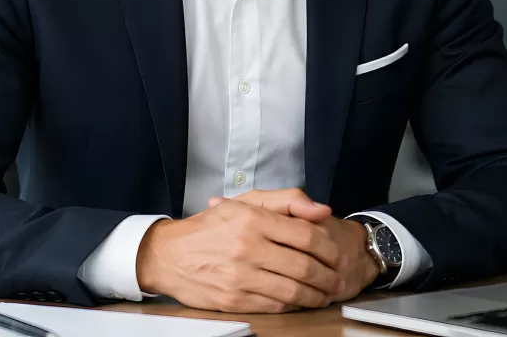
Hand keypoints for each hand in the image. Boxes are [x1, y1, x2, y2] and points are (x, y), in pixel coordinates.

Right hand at [208, 189, 380, 301]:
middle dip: (329, 276)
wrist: (168, 255)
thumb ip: (287, 200)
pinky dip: (293, 305)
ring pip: (293, 291)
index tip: (338, 255)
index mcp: (253, 219)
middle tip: (337, 278)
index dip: (330, 248)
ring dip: (316, 295)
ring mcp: (240, 277)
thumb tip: (322, 209)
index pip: (306, 235)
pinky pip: (275, 306)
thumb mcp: (246, 202)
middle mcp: (247, 247)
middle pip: (305, 266)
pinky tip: (300, 300)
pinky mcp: (234, 300)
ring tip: (324, 293)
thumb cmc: (210, 228)